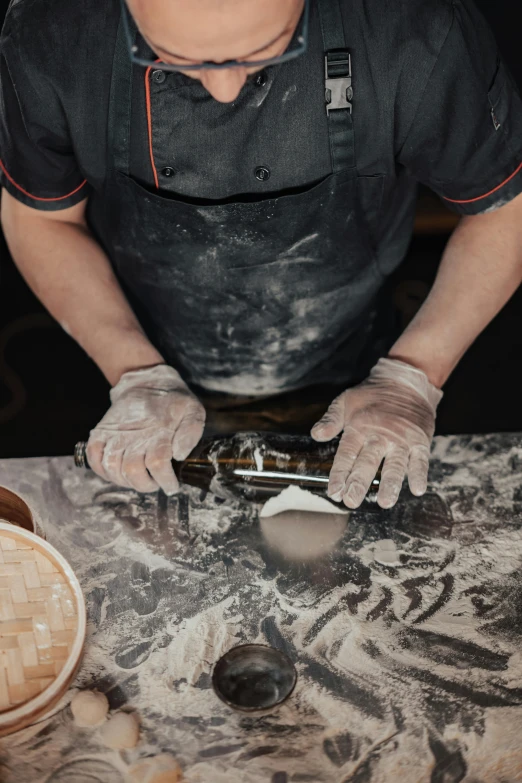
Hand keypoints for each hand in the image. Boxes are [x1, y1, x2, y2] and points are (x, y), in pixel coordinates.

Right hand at [87, 364, 205, 493]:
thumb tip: (179, 455)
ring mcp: (114, 434)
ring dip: (125, 481)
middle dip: (145, 485)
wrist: (144, 382)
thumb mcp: (193, 411)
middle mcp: (134, 435)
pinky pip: (93, 457)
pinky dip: (102, 470)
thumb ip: (191, 433)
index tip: (171, 486)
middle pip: (132, 470)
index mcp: (158, 432)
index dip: (165, 481)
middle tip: (155, 483)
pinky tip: (116, 472)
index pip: (158, 464)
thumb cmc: (172, 401)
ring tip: (138, 479)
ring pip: (112, 467)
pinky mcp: (101, 433)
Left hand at [311, 358, 442, 508]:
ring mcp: (401, 439)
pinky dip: (419, 474)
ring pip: (395, 464)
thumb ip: (330, 420)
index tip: (334, 491)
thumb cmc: (372, 394)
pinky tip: (417, 489)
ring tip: (385, 502)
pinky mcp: (420, 440)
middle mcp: (380, 434)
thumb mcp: (345, 401)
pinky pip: (420, 460)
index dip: (339, 473)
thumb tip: (316, 435)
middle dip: (358, 483)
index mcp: (359, 426)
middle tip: (351, 501)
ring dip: (390, 484)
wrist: (406, 381)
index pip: (347, 454)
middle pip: (368, 462)